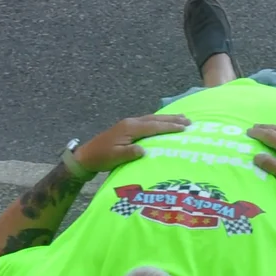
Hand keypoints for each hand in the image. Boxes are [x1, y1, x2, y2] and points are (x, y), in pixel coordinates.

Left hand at [71, 114, 189, 176]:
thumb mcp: (115, 157)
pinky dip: (158, 121)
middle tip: (189, 120)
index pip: (154, 126)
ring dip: (167, 118)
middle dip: (172, 119)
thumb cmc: (102, 157)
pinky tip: (163, 122)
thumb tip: (144, 150)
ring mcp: (129, 124)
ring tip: (181, 118)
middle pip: (155, 119)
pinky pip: (147, 121)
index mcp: (130, 128)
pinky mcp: (127, 128)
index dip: (169, 126)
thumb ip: (129, 153)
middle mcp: (131, 122)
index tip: (184, 127)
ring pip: (152, 118)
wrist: (86, 155)